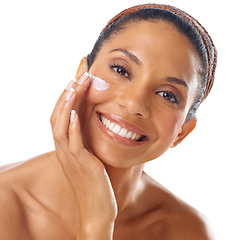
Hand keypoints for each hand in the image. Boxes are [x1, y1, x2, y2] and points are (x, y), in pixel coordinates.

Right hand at [50, 58, 116, 238]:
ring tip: (74, 84)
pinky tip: (75, 113)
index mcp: (69, 145)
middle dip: (68, 92)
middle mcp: (65, 148)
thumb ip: (89, 141)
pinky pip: (73, 143)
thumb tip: (95, 125)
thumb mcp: (91, 156)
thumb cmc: (96, 182)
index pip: (65, 114)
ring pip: (61, 125)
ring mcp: (71, 156)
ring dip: (67, 104)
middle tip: (79, 72)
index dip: (69, 95)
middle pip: (60, 114)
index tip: (79, 75)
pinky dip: (71, 127)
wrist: (98, 208)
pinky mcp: (81, 164)